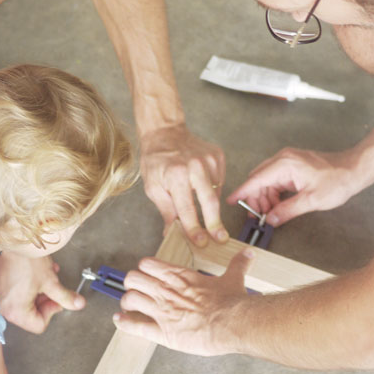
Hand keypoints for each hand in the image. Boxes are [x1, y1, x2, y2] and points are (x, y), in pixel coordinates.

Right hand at [0, 253, 83, 333]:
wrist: (9, 239)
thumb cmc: (24, 260)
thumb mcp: (50, 281)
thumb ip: (65, 296)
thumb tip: (78, 304)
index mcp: (16, 312)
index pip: (39, 325)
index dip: (52, 310)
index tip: (56, 298)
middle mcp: (4, 308)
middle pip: (32, 314)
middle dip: (46, 298)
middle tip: (52, 286)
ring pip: (26, 302)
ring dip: (40, 290)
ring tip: (46, 275)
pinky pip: (17, 293)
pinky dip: (29, 285)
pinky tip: (37, 272)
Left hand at [113, 250, 253, 355]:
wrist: (232, 323)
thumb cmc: (231, 303)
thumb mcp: (233, 278)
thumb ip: (237, 264)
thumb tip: (247, 254)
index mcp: (179, 276)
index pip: (148, 264)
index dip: (145, 268)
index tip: (147, 274)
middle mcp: (166, 291)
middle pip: (133, 279)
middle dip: (132, 284)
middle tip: (137, 290)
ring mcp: (161, 311)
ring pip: (129, 299)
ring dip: (128, 302)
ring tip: (129, 306)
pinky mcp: (162, 332)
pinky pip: (135, 325)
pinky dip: (124, 323)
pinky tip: (120, 321)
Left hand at [139, 124, 226, 245]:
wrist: (165, 132)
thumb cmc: (156, 160)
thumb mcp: (152, 187)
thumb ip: (165, 210)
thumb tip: (171, 232)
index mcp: (177, 175)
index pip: (187, 208)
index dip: (194, 228)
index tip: (201, 241)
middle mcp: (196, 167)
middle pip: (210, 201)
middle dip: (215, 223)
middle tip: (220, 238)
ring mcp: (209, 160)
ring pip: (216, 191)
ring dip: (209, 203)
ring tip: (197, 196)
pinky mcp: (218, 156)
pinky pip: (219, 180)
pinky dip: (211, 187)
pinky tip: (200, 182)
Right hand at [227, 147, 360, 226]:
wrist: (355, 169)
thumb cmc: (338, 180)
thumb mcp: (311, 200)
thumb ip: (287, 210)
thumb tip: (270, 219)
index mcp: (285, 165)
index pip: (255, 179)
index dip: (242, 192)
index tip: (231, 201)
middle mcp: (283, 159)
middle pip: (258, 179)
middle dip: (255, 199)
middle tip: (256, 217)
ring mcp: (288, 161)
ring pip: (266, 180)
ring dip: (264, 197)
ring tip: (268, 214)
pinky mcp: (293, 165)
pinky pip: (276, 179)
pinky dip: (273, 192)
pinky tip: (277, 205)